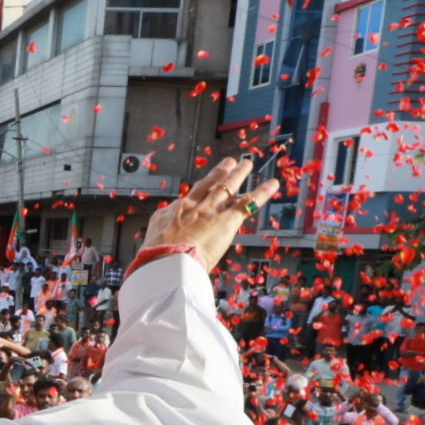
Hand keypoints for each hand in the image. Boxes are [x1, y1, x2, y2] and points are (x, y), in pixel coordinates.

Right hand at [139, 158, 280, 271]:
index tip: (201, 188)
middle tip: (228, 163)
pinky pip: (248, 202)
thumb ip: (160, 239)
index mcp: (171, 214)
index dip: (196, 194)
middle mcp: (191, 207)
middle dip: (219, 173)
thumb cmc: (156, 259)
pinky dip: (262, 192)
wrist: (166, 261)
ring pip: (227, 187)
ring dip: (239, 174)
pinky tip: (272, 184)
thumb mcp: (152, 245)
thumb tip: (161, 242)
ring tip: (246, 164)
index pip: (186, 201)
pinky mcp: (227, 219)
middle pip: (207, 184)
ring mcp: (210, 210)